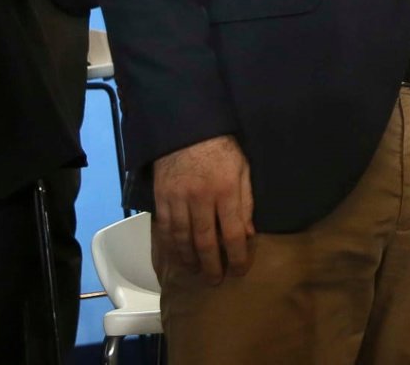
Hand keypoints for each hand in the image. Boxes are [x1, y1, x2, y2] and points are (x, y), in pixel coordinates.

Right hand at [153, 134, 255, 283]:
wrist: (188, 128)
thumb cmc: (222, 148)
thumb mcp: (244, 169)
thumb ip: (246, 202)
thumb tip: (248, 234)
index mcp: (226, 190)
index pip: (233, 233)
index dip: (237, 256)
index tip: (240, 271)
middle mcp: (201, 198)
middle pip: (205, 242)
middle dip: (212, 265)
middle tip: (216, 281)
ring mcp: (178, 199)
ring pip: (182, 239)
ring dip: (189, 259)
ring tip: (196, 271)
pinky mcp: (161, 198)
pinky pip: (165, 228)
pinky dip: (170, 246)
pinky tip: (176, 255)